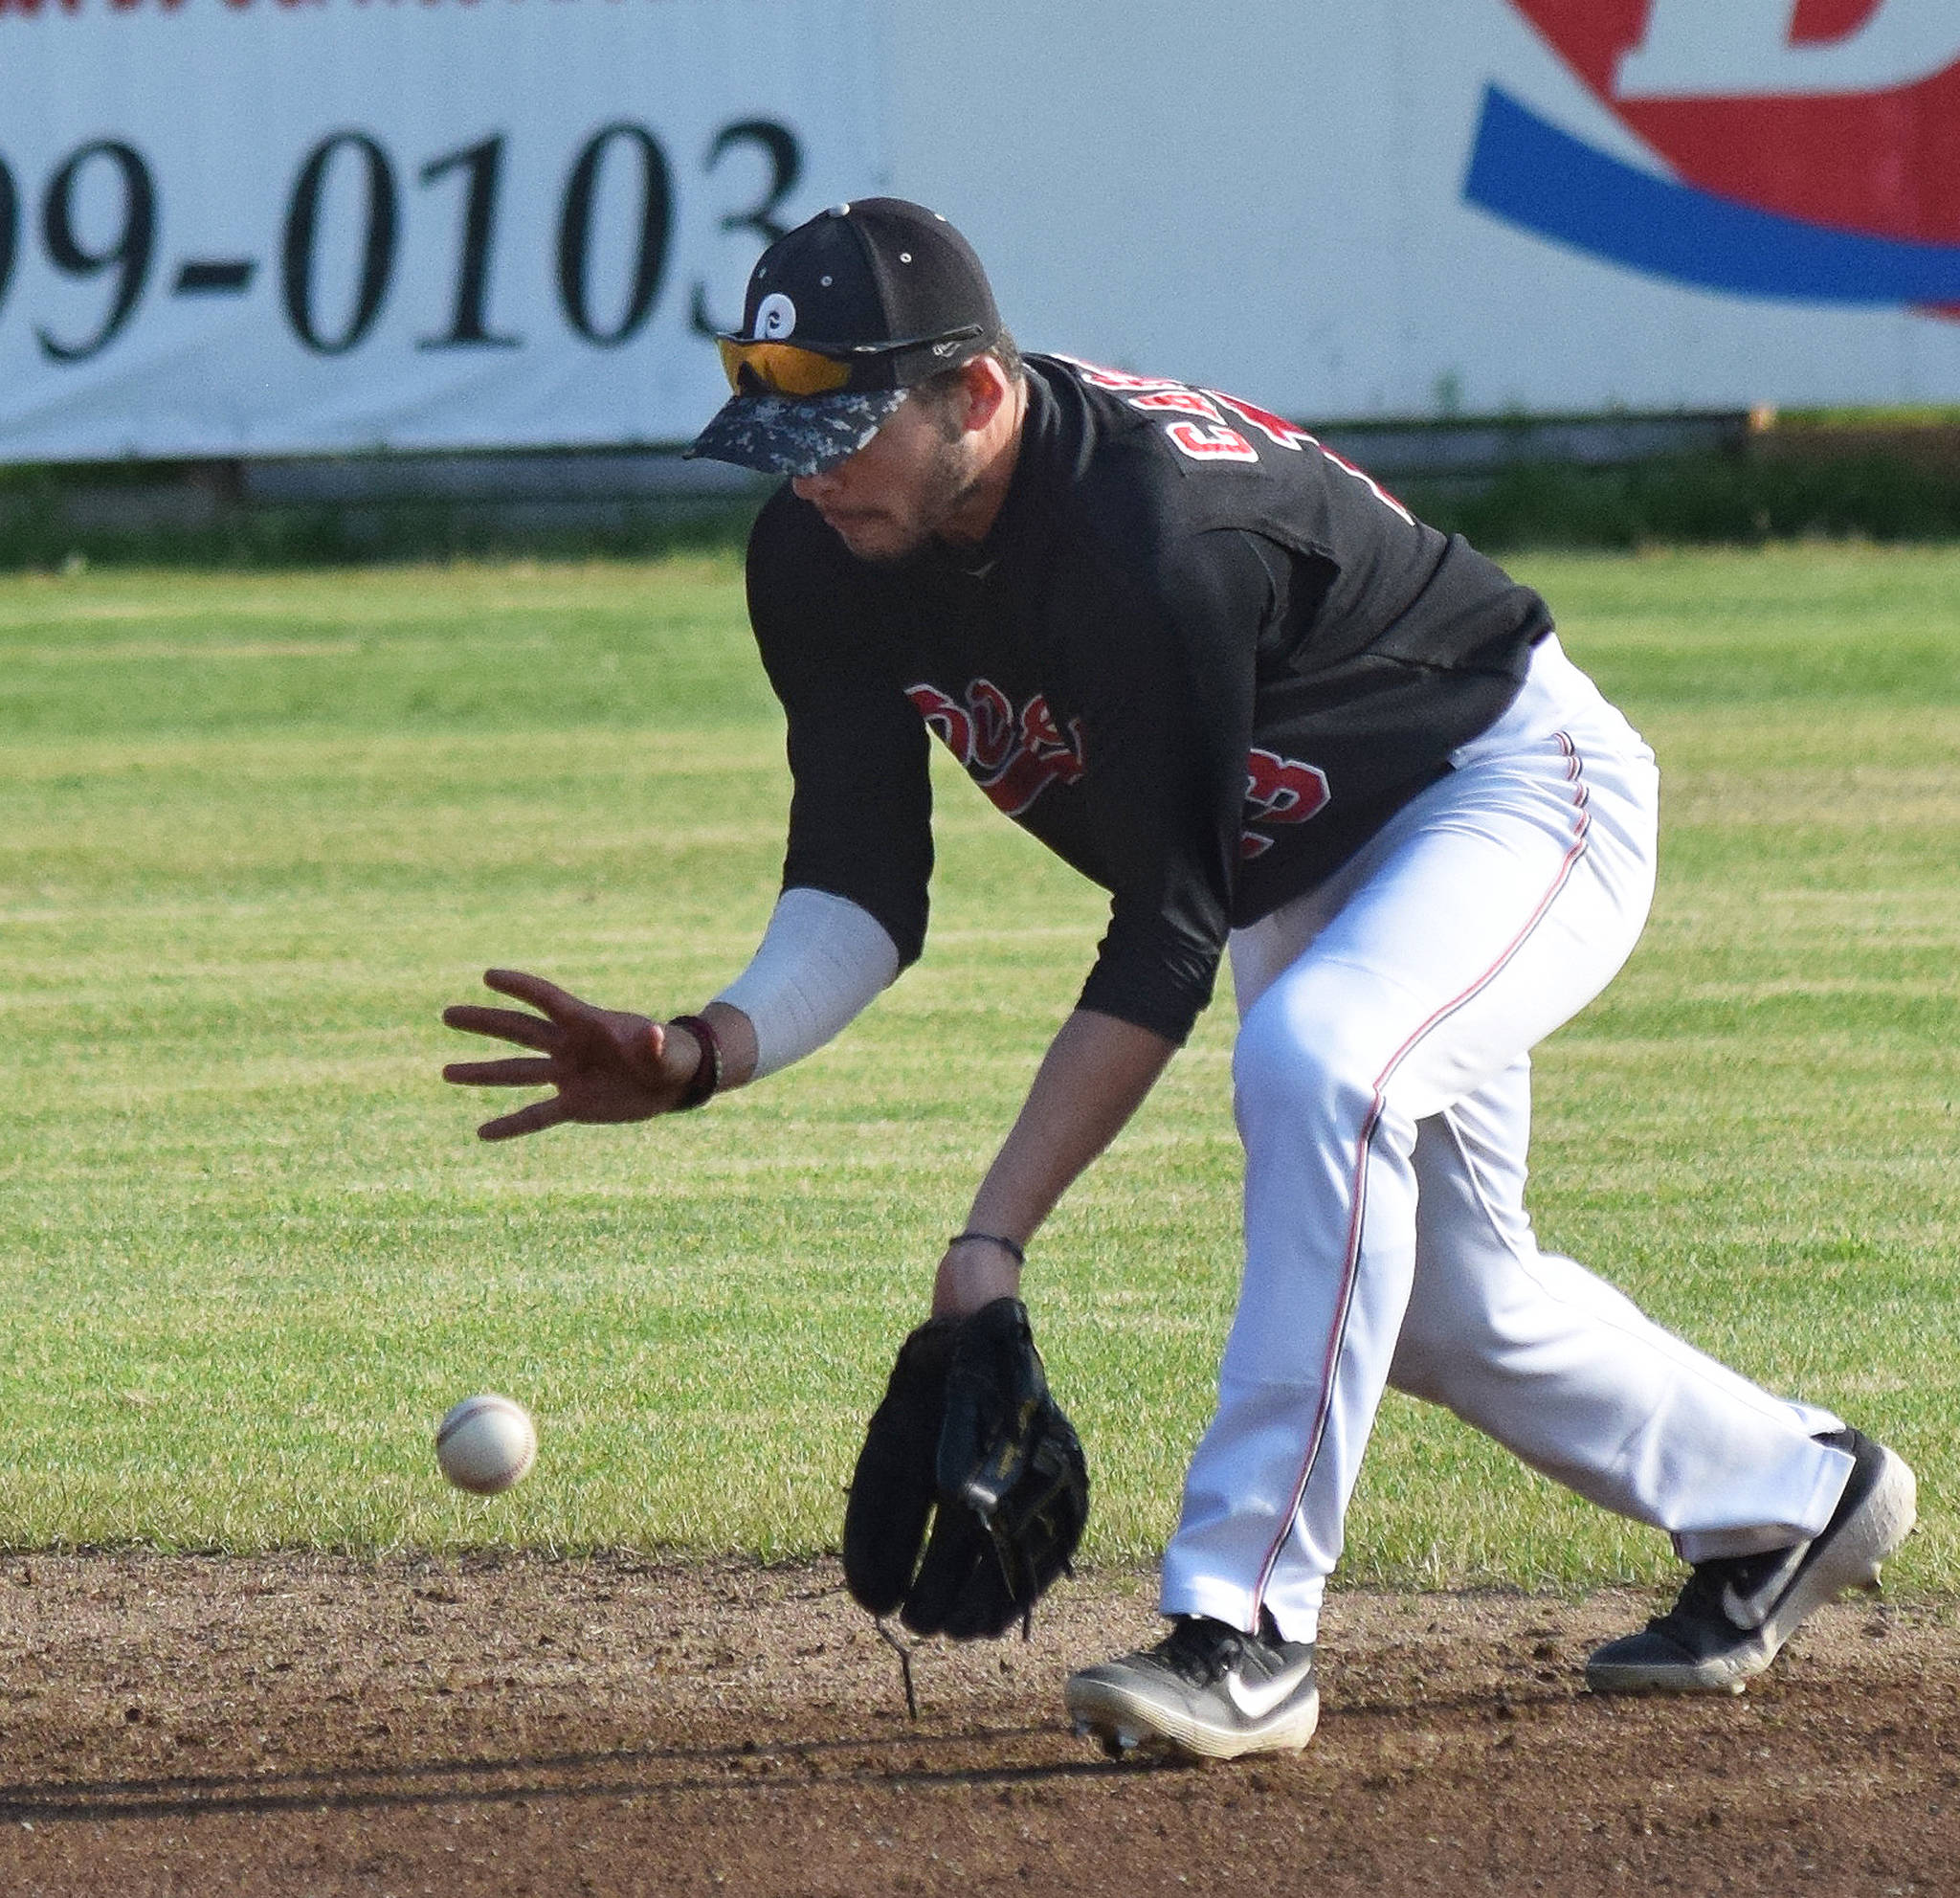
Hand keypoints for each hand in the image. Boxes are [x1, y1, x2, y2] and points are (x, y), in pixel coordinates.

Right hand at [441, 968, 696, 1139]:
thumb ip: (652, 1045)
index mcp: (589, 1023)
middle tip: (447, 1014)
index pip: (548, 1000)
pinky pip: (536, 1115)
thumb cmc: (672, 1055)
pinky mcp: (574, 1105)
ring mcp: (568, 1075)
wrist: (675, 1082)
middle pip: (520, 1031)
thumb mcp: (666, 1051)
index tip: (489, 976)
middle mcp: (570, 1046)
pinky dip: (511, 1125)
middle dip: (485, 1022)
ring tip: (445, 1072)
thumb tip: (652, 1036)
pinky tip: (482, 1134)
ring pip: (517, 1073)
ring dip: (482, 1073)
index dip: (521, 987)